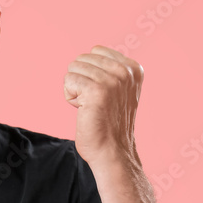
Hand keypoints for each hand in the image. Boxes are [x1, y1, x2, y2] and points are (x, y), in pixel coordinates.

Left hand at [63, 45, 142, 167]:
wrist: (112, 151)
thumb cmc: (110, 123)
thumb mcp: (119, 90)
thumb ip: (111, 70)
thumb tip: (90, 53)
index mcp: (134, 68)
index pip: (95, 51)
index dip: (90, 73)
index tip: (102, 94)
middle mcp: (126, 71)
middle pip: (81, 59)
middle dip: (81, 81)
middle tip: (94, 102)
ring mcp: (112, 80)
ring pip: (73, 69)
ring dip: (75, 90)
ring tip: (90, 107)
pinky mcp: (96, 90)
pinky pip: (68, 80)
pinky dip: (69, 97)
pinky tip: (83, 110)